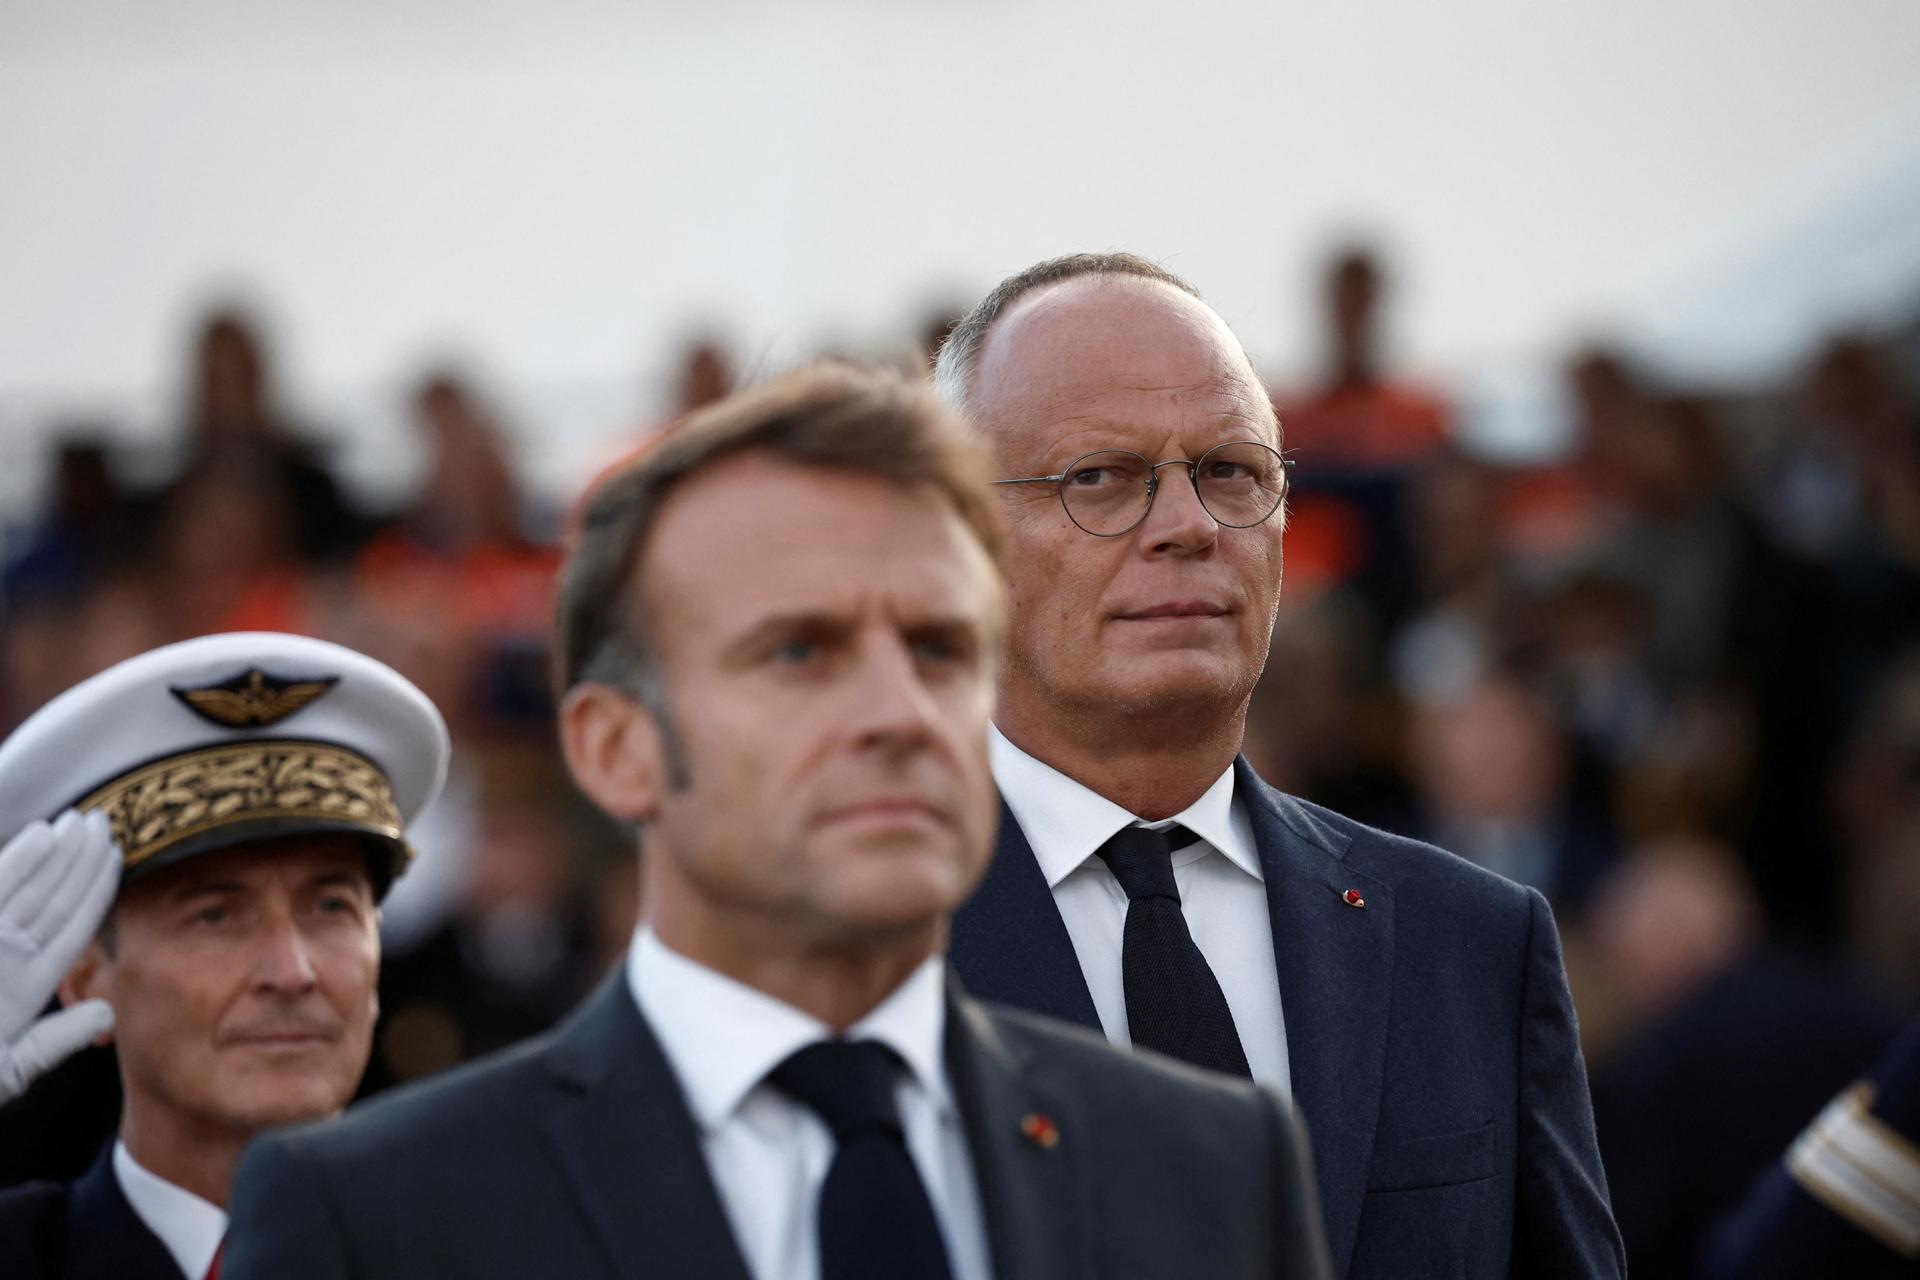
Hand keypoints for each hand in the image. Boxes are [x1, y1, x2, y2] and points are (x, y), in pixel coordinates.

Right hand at [0, 810, 119, 1103]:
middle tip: (105, 821)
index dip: (97, 893)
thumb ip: (54, 1042)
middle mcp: (6, 957)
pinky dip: (18, 862)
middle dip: (81, 861)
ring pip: (30, 889)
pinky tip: (42, 834)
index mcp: (26, 987)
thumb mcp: (10, 1070)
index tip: (117, 857)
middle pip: (55, 900)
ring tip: (85, 821)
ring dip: (58, 853)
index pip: (73, 929)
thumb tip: (105, 1014)